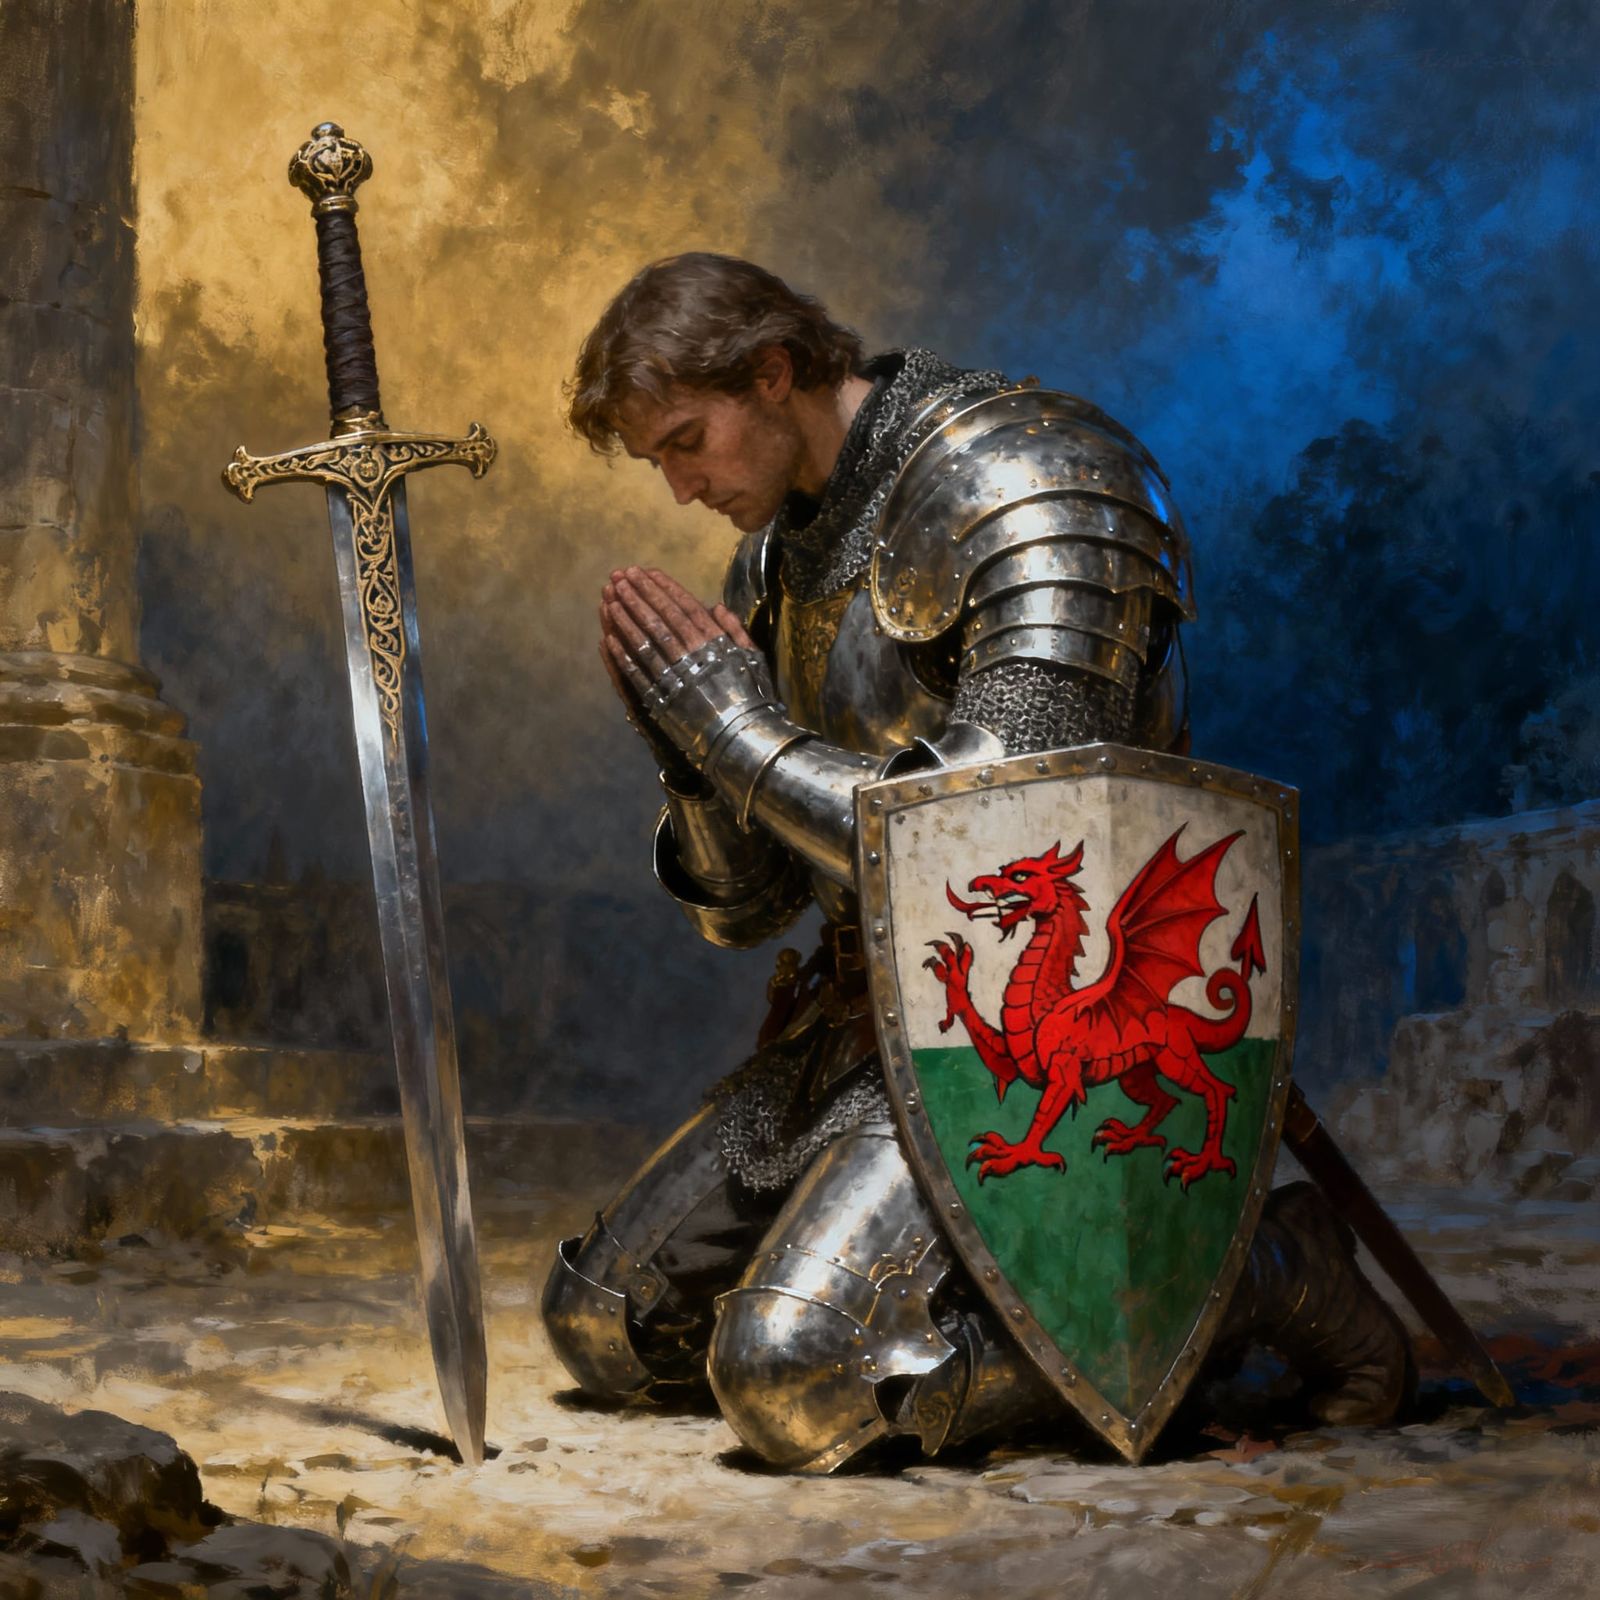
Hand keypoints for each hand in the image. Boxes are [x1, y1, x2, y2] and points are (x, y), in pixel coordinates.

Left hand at [600, 565, 754, 699]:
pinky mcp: (662, 700)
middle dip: (639, 595)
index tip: (646, 571)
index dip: (663, 588)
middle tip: (619, 575)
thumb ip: (736, 631)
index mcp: (716, 643)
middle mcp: (694, 655)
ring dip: (626, 618)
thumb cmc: (753, 698)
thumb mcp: (753, 660)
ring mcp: (675, 677)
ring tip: (609, 597)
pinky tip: (607, 638)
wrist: (743, 738)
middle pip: (661, 618)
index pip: (684, 607)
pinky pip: (639, 673)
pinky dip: (622, 655)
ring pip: (646, 641)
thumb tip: (716, 606)